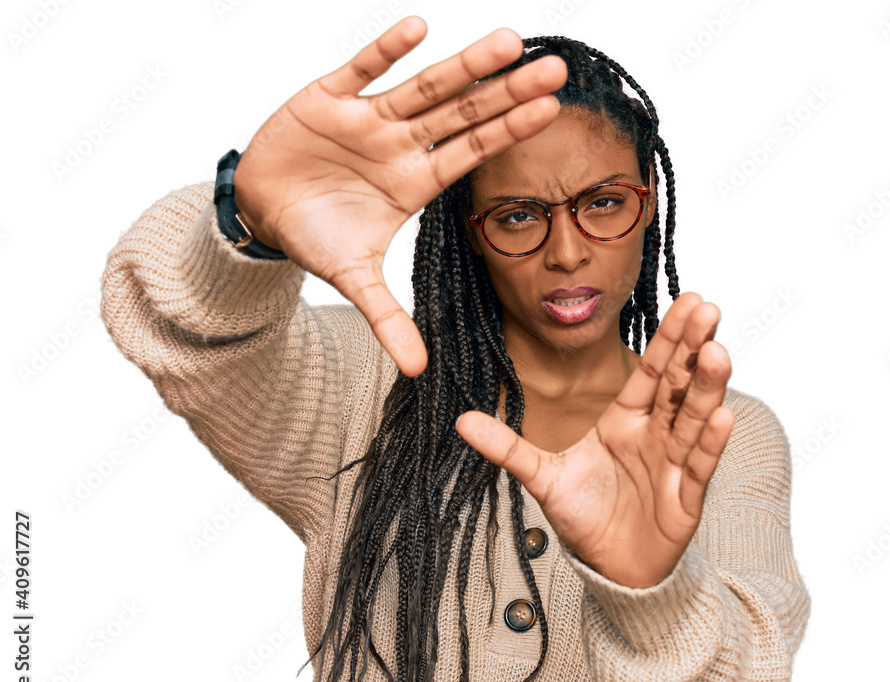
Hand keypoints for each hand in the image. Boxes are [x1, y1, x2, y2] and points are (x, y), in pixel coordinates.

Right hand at [231, 17, 567, 377]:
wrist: (263, 211)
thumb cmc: (317, 237)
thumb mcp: (354, 280)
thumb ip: (387, 318)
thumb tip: (418, 370)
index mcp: (415, 181)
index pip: (473, 152)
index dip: (510, 132)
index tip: (552, 110)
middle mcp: (401, 144)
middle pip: (463, 113)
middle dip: (506, 92)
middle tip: (555, 68)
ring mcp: (367, 118)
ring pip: (423, 86)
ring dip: (463, 65)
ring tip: (507, 40)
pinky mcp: (326, 98)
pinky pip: (358, 70)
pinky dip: (384, 50)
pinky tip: (419, 28)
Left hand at [455, 293, 734, 588]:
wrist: (608, 567)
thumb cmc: (585, 515)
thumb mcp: (543, 477)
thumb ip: (507, 447)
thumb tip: (460, 421)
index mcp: (625, 420)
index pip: (651, 370)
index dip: (669, 337)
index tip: (689, 300)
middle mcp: (654, 434)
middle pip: (677, 384)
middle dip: (693, 347)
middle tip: (709, 307)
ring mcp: (673, 464)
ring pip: (693, 418)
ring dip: (706, 386)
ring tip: (717, 352)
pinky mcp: (685, 499)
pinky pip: (699, 466)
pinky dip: (710, 442)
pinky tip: (723, 415)